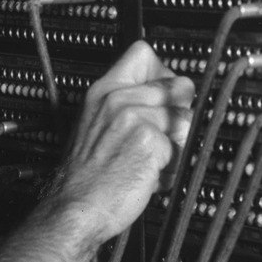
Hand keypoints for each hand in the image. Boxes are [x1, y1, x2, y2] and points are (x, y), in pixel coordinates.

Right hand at [46, 40, 191, 245]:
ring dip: (176, 146)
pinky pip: (181, 151)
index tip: (161, 93)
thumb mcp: (96, 125)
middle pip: (178, 87)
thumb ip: (129, 103)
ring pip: (186, 121)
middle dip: (176, 116)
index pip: (143, 53)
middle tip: (155, 138)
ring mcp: (134, 119)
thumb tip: (172, 92)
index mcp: (104, 91)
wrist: (76, 207)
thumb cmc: (86, 176)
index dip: (162, 72)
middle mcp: (118, 100)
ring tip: (149, 161)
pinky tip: (148, 175)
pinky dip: (171, 170)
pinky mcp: (149, 142)